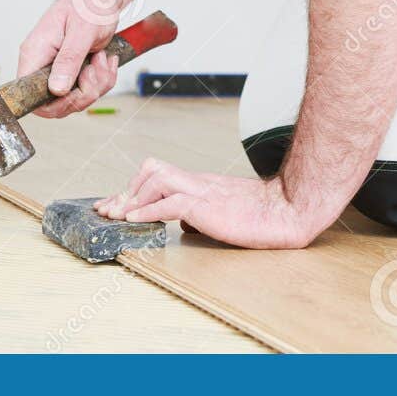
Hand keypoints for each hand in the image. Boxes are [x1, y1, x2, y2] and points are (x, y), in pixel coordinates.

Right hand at [15, 0, 118, 118]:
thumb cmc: (87, 3)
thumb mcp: (81, 31)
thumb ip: (68, 60)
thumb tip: (56, 89)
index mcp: (35, 54)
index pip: (30, 95)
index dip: (53, 104)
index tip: (75, 91)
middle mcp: (42, 65)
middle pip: (55, 104)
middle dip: (83, 93)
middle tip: (95, 69)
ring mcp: (58, 69)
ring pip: (75, 99)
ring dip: (97, 84)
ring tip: (101, 58)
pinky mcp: (73, 71)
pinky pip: (87, 90)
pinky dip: (103, 79)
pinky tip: (105, 60)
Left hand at [95, 157, 330, 248]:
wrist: (289, 210)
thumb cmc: (263, 215)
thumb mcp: (225, 214)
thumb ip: (202, 215)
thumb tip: (184, 226)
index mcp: (201, 183)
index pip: (159, 176)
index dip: (133, 189)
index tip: (115, 204)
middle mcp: (199, 182)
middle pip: (152, 169)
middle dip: (126, 190)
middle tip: (107, 210)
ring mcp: (204, 191)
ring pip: (157, 177)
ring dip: (133, 197)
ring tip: (119, 215)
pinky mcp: (210, 205)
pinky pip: (172, 201)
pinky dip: (149, 210)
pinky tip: (135, 219)